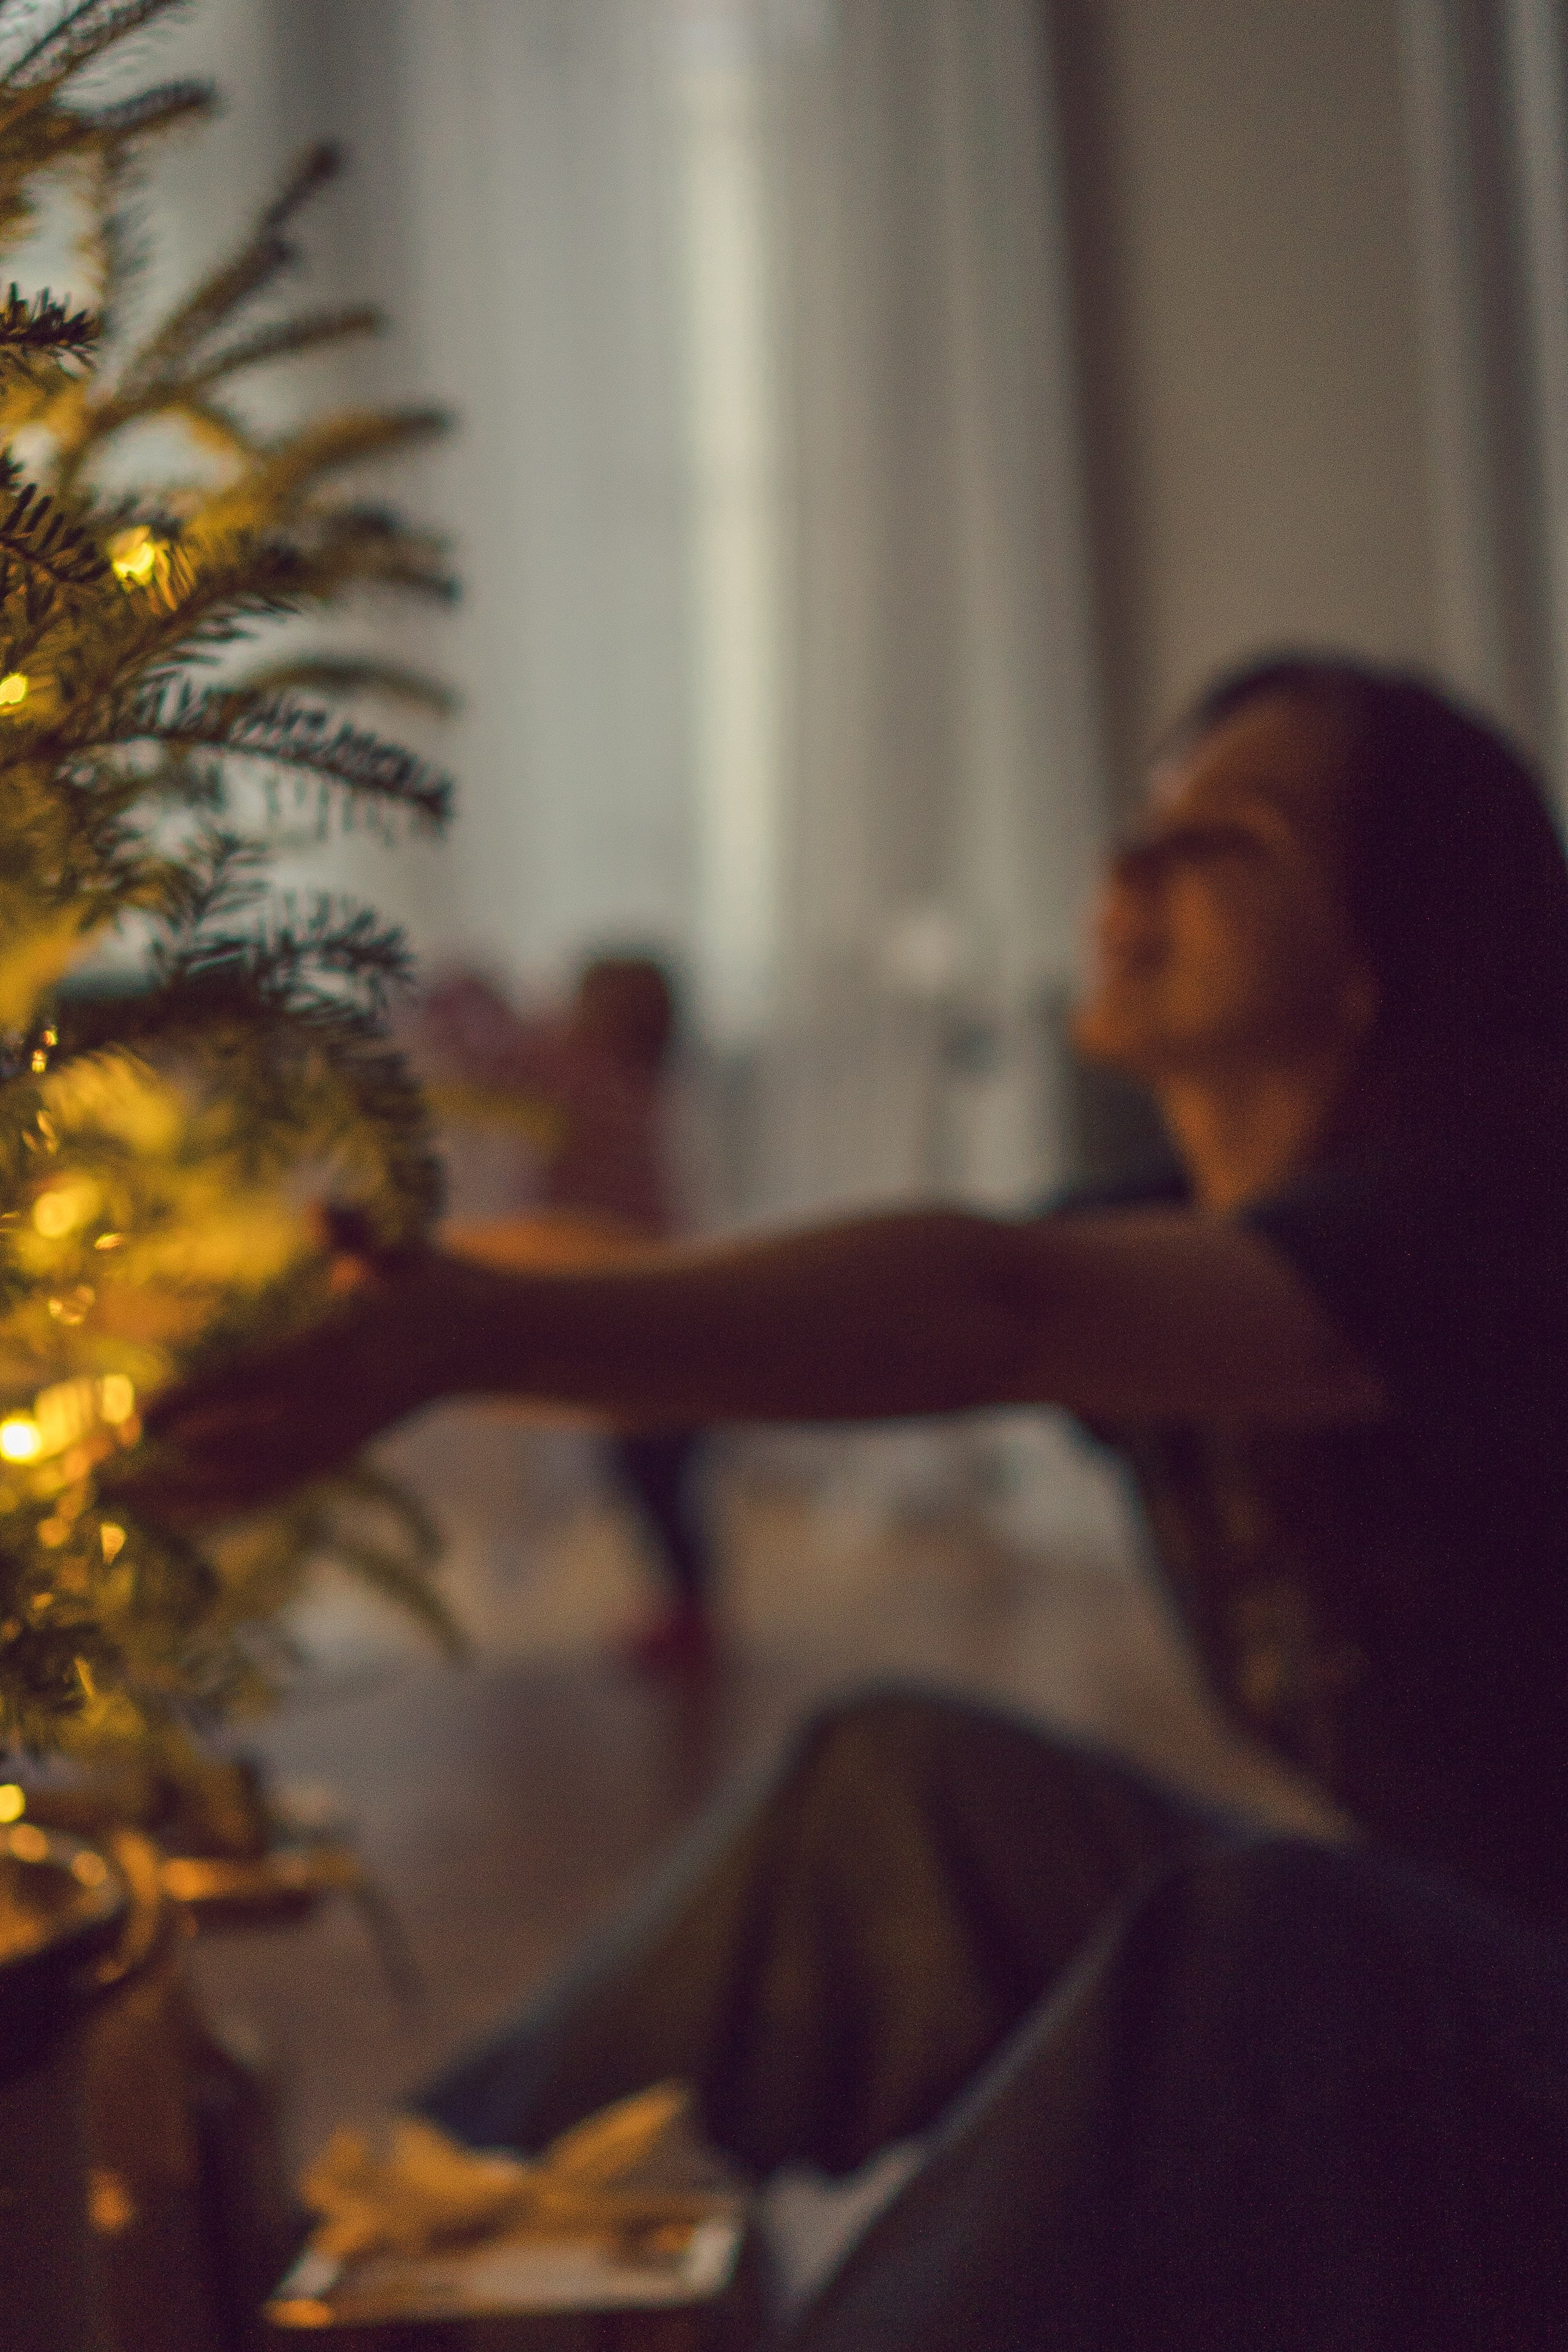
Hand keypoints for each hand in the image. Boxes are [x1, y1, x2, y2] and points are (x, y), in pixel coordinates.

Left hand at [118, 1250, 482, 1527]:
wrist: (488, 1339)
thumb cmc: (433, 1281)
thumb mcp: (405, 1247)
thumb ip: (360, 1233)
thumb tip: (320, 1210)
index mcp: (354, 1357)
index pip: (263, 1382)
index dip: (199, 1401)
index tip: (141, 1415)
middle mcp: (344, 1411)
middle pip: (242, 1449)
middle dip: (169, 1459)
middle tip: (100, 1467)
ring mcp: (341, 1442)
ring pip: (251, 1484)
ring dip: (180, 1496)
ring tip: (117, 1501)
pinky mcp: (338, 1457)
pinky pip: (270, 1493)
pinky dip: (217, 1507)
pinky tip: (170, 1516)